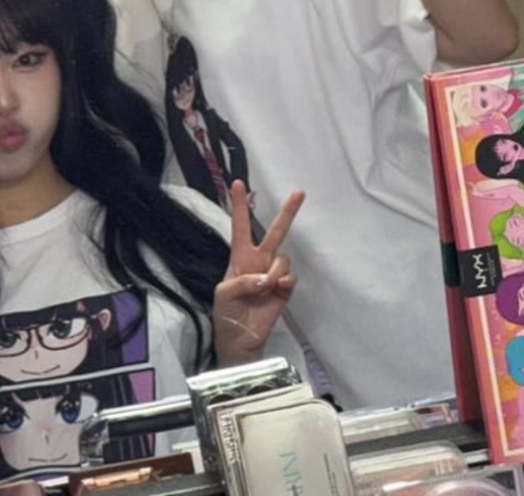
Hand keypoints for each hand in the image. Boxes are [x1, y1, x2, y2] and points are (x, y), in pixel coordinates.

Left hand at [212, 181, 304, 365]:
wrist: (240, 339)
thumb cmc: (226, 313)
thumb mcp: (223, 293)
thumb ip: (243, 280)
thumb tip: (266, 278)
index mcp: (239, 257)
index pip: (240, 226)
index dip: (240, 206)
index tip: (237, 184)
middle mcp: (258, 261)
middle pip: (274, 231)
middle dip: (287, 212)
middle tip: (299, 192)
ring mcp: (273, 274)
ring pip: (283, 258)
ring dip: (274, 272)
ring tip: (262, 288)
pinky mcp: (285, 289)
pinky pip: (290, 276)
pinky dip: (284, 281)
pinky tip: (275, 289)